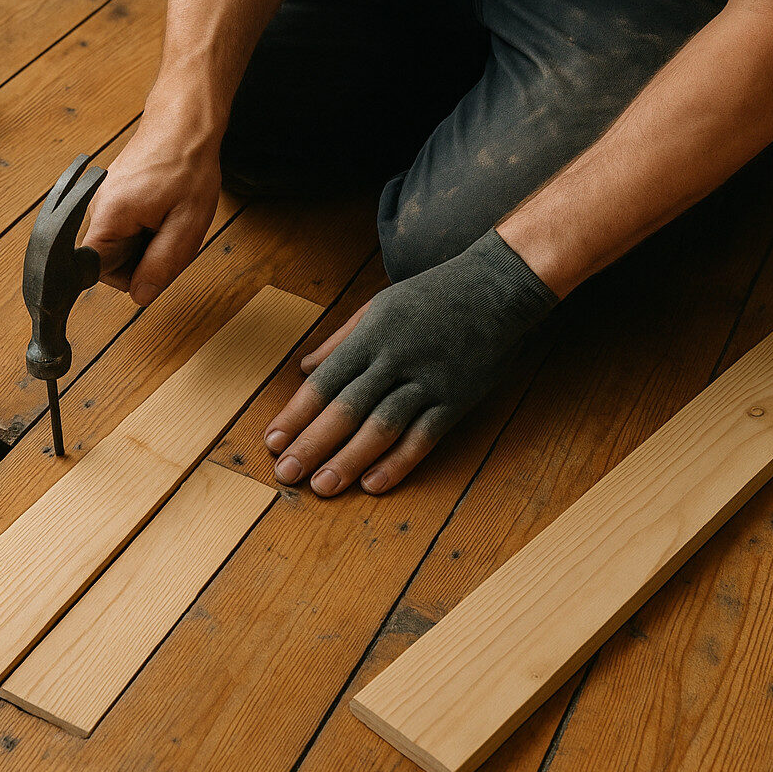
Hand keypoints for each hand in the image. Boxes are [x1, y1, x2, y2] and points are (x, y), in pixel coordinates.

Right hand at [82, 114, 221, 305]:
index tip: (156, 260)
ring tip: (173, 216)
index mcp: (109, 216)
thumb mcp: (186, 224)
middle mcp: (97, 207)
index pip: (100, 272)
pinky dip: (149, 224)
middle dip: (146, 258)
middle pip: (112, 259)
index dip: (131, 276)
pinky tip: (166, 207)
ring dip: (150, 240)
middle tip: (174, 234)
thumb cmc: (187, 166)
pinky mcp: (114, 193)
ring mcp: (104, 199)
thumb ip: (161, 264)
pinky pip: (127, 225)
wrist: (185, 122)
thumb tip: (140, 296)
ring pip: (123, 243)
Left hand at [264, 231, 556, 495]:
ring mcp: (428, 380)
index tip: (273, 440)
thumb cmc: (433, 294)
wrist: (499, 285)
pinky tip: (373, 484)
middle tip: (286, 473)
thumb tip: (302, 368)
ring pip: (382, 427)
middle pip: (347, 408)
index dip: (297, 413)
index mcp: (372, 335)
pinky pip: (424, 437)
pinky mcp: (458, 399)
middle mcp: (396, 359)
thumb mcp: (378, 305)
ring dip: (349, 460)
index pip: (325, 381)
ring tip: (322, 486)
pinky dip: (398, 462)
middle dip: (313, 443)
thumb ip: (339, 339)